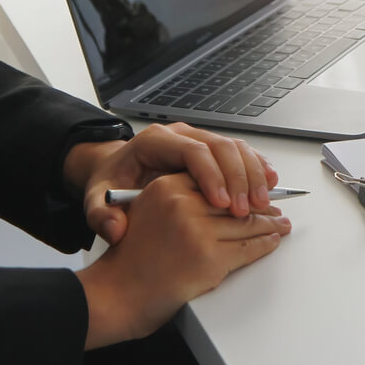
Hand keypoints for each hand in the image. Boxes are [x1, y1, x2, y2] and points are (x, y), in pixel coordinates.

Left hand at [65, 122, 278, 245]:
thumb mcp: (96, 200)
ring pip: (237, 148)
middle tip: (247, 209)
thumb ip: (100, 215)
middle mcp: (181, 135)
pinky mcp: (213, 150)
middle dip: (239, 178)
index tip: (221, 204)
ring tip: (261, 202)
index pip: (192, 151)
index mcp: (154, 141)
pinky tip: (268, 186)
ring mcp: (200, 139)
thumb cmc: (112, 183)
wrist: (118, 170)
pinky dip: (258, 168)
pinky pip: (242, 153)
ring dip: (254, 174)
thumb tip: (116, 228)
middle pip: (221, 147)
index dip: (212, 176)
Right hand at [75, 174, 289, 348]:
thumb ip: (180, 198)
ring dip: (270, 225)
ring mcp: (198, 232)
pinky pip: (249, 247)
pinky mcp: (210, 259)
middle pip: (236, 202)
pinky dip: (265, 245)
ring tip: (281, 224)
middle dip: (261, 208)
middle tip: (276, 210)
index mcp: (166, 188)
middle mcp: (183, 205)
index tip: (255, 191)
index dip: (242, 188)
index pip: (218, 182)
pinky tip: (272, 241)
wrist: (114, 295)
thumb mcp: (147, 212)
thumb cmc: (130, 259)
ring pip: (247, 224)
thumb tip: (222, 196)